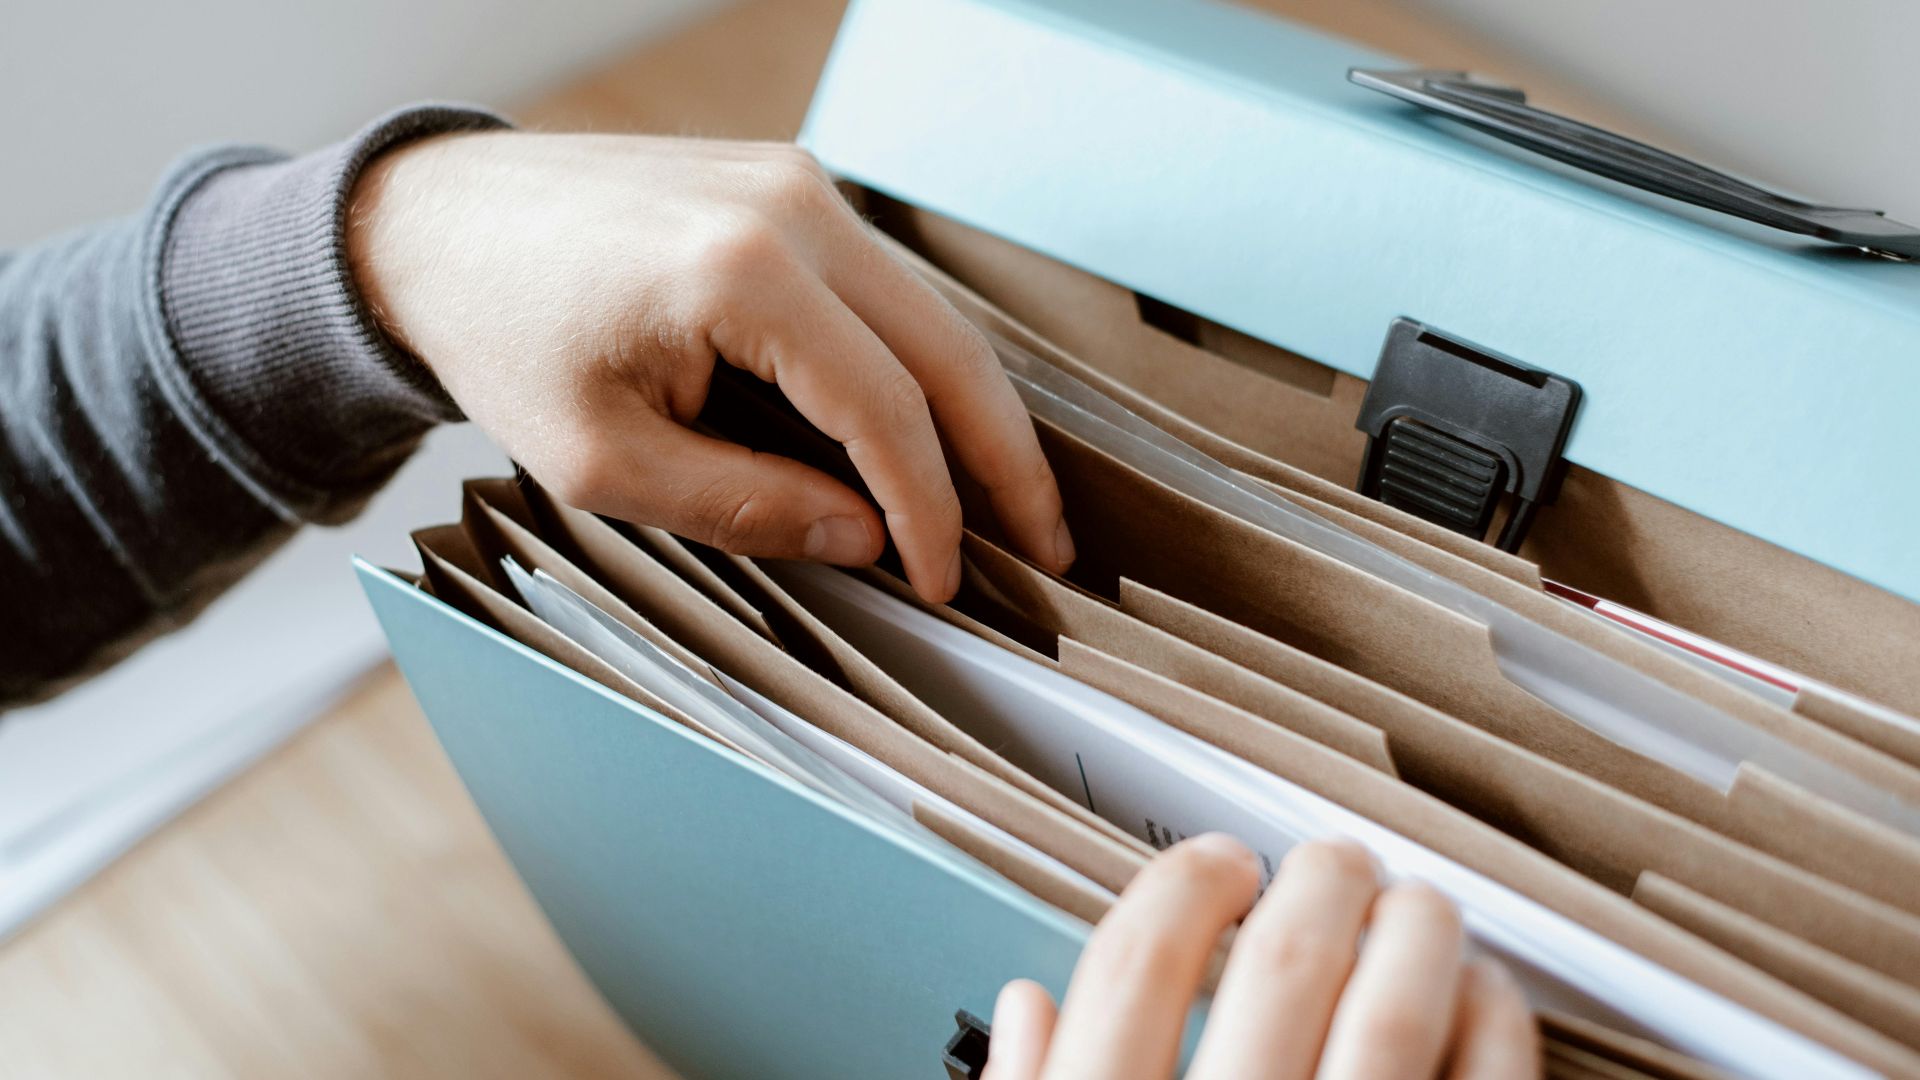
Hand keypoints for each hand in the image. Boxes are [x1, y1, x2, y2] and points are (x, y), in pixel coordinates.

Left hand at [346, 132, 1072, 601]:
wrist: (432, 223)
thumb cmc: (500, 335)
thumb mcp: (605, 461)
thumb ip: (747, 504)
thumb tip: (866, 538)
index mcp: (743, 272)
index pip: (886, 410)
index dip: (930, 510)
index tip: (945, 580)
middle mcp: (792, 208)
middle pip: (949, 350)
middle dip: (1007, 460)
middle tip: (1049, 547)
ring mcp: (796, 184)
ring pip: (932, 314)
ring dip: (975, 411)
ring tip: (1011, 500)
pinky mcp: (787, 187)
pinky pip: (884, 287)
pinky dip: (921, 364)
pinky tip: (936, 428)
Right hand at [986, 836, 1538, 1079]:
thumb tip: (1027, 1009)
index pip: (1134, 971)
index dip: (1180, 888)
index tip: (1217, 865)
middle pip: (1280, 971)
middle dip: (1316, 886)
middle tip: (1332, 865)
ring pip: (1392, 1022)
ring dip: (1415, 937)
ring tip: (1417, 907)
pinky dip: (1495, 1027)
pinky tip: (1485, 997)